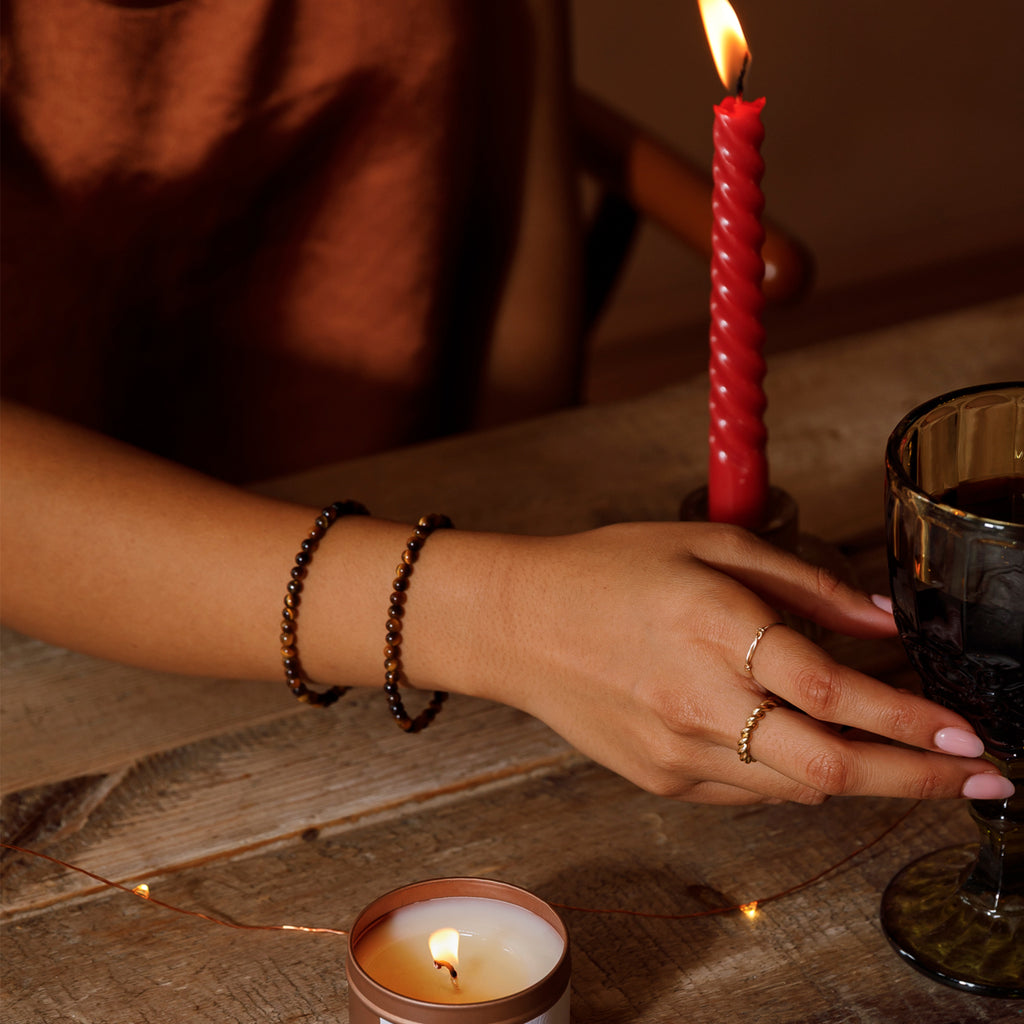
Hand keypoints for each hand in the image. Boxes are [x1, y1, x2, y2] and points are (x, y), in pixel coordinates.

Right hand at [423, 522, 1005, 805]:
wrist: (519, 624)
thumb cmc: (607, 572)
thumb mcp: (706, 545)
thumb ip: (801, 582)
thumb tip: (881, 623)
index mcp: (713, 630)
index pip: (837, 693)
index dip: (915, 720)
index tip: (968, 734)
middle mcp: (699, 703)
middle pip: (834, 767)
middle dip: (921, 780)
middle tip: (981, 781)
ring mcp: (679, 753)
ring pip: (800, 787)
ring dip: (864, 778)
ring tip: (909, 764)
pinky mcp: (663, 780)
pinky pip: (752, 788)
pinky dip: (798, 773)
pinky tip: (812, 748)